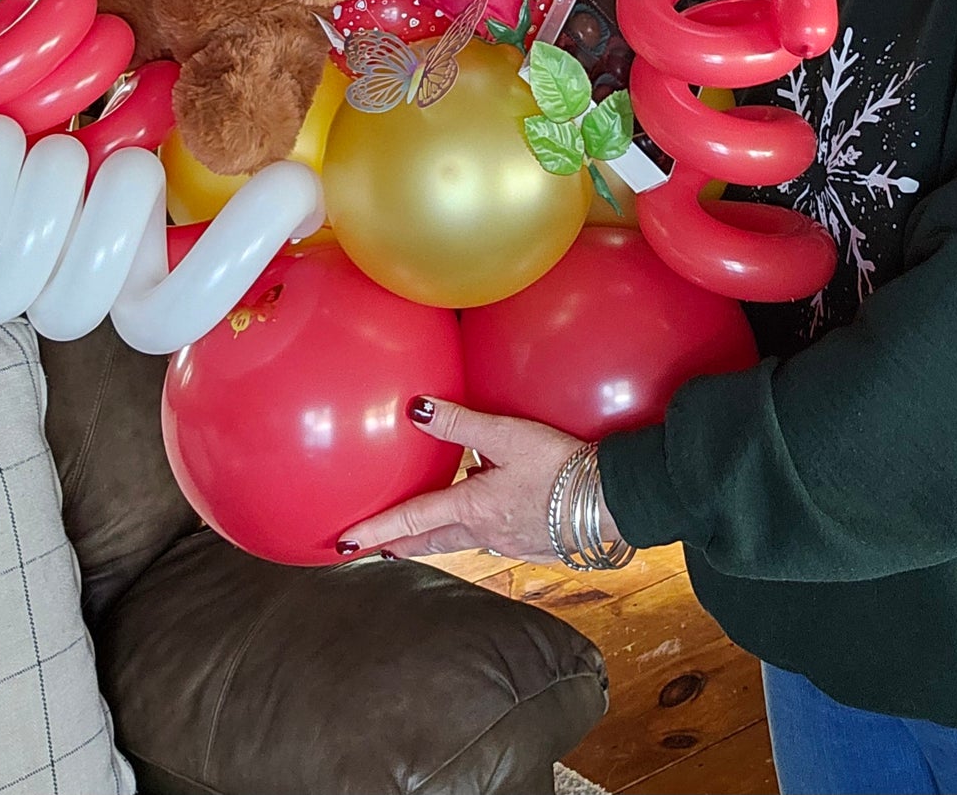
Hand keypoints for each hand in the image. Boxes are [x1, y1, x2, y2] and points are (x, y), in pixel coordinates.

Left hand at [336, 397, 618, 561]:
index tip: (343, 545)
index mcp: (472, 508)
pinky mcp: (536, 544)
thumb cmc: (561, 466)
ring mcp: (512, 543)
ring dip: (437, 542)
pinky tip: (489, 520)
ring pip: (463, 543)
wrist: (613, 502)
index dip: (375, 531)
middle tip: (375, 548)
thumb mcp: (508, 435)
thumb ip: (461, 422)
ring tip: (419, 538)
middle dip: (402, 545)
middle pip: (433, 543)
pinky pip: (495, 540)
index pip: (411, 522)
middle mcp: (486, 533)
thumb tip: (414, 408)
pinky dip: (476, 534)